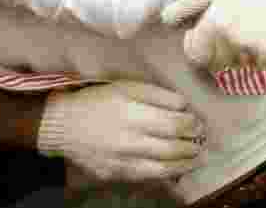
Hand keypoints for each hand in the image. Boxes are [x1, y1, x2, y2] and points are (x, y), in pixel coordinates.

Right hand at [37, 80, 204, 183]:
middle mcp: (128, 140)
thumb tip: (184, 105)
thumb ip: (158, 95)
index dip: (191, 126)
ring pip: (162, 168)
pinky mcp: (115, 174)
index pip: (173, 124)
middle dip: (192, 145)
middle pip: (171, 147)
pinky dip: (166, 174)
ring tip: (197, 157)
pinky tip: (176, 168)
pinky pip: (147, 177)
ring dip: (185, 163)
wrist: (64, 125)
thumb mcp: (127, 87)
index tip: (199, 123)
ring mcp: (122, 161)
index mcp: (132, 114)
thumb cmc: (99, 101)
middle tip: (201, 140)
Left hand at [161, 0, 265, 71]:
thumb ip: (187, 4)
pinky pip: (264, 66)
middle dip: (220, 51)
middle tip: (232, 29)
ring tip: (250, 29)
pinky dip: (263, 55)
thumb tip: (164, 19)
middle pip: (218, 64)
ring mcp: (262, 48)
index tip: (206, 36)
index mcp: (218, 23)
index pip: (197, 56)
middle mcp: (239, 39)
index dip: (198, 48)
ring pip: (241, 66)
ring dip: (242, 54)